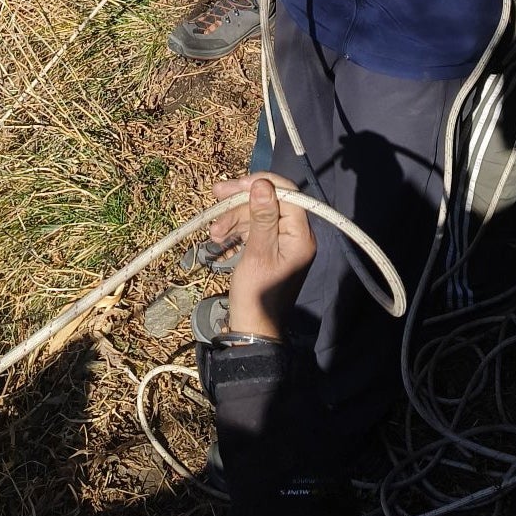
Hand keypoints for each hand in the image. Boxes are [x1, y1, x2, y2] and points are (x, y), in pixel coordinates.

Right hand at [211, 172, 315, 338]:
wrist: (251, 331)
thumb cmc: (256, 295)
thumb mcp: (258, 254)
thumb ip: (262, 218)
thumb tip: (262, 184)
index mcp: (301, 235)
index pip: (287, 194)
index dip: (260, 184)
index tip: (234, 186)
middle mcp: (296, 236)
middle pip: (269, 203)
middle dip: (241, 203)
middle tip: (216, 196)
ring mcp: (282, 244)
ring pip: (257, 216)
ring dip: (233, 220)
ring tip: (214, 234)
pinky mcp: (269, 252)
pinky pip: (253, 231)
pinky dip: (236, 232)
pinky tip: (220, 241)